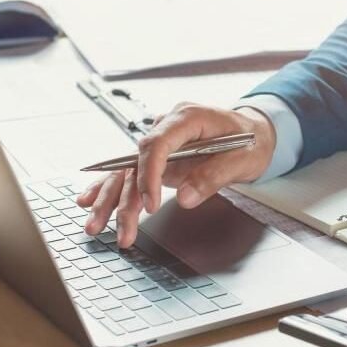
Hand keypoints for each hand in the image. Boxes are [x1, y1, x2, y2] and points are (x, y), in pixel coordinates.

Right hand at [75, 102, 276, 247]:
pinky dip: (110, 188)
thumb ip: (213, 176)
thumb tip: (184, 198)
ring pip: (128, 171)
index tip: (149, 204)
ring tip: (95, 226)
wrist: (257, 132)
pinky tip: (89, 201)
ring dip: (111, 199)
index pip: (156, 143)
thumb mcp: (243, 159)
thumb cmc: (252, 140)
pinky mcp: (160, 158)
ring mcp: (162, 142)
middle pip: (135, 161)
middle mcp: (168, 127)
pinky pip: (130, 172)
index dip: (149, 174)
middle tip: (121, 229)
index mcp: (188, 117)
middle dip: (123, 197)